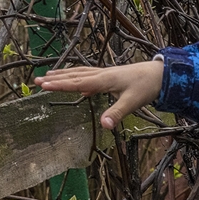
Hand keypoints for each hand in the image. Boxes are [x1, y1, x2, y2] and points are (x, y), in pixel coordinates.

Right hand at [38, 59, 164, 130]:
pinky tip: (77, 85)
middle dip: (55, 79)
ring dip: (64, 76)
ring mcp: (106, 74)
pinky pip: (89, 76)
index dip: (59, 85)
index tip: (43, 85)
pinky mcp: (111, 76)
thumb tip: (104, 125)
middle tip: (37, 81)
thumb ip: (117, 113)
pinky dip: (78, 78)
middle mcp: (102, 74)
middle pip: (74, 76)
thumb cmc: (147, 86)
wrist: (162, 74)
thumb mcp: (132, 102)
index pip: (77, 83)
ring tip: (49, 76)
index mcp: (104, 80)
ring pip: (80, 73)